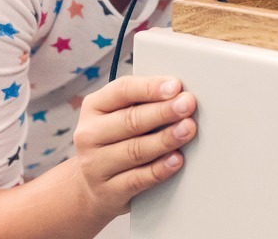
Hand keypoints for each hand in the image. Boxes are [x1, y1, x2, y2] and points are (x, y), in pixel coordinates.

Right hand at [72, 76, 196, 217]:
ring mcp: (95, 165)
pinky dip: (160, 169)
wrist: (90, 188)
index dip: (150, 88)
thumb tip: (178, 94)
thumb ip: (142, 103)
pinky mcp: (108, 191)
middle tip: (187, 105)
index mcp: (94, 106)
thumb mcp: (116, 115)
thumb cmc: (113, 141)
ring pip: (135, 150)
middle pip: (130, 120)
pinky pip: (138, 179)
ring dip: (165, 139)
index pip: (122, 91)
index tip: (175, 86)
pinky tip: (176, 160)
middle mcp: (90, 134)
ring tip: (188, 130)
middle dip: (163, 112)